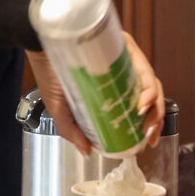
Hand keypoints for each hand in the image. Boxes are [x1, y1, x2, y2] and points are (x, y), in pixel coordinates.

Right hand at [27, 32, 166, 157]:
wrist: (38, 47)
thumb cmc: (49, 75)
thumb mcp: (61, 110)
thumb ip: (73, 131)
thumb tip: (87, 152)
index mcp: (113, 86)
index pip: (140, 104)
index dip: (150, 122)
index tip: (149, 139)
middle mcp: (122, 71)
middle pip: (150, 94)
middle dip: (156, 117)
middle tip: (149, 133)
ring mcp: (124, 57)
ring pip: (151, 82)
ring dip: (154, 103)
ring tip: (145, 119)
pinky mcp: (124, 44)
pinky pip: (143, 66)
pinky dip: (147, 85)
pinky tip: (142, 102)